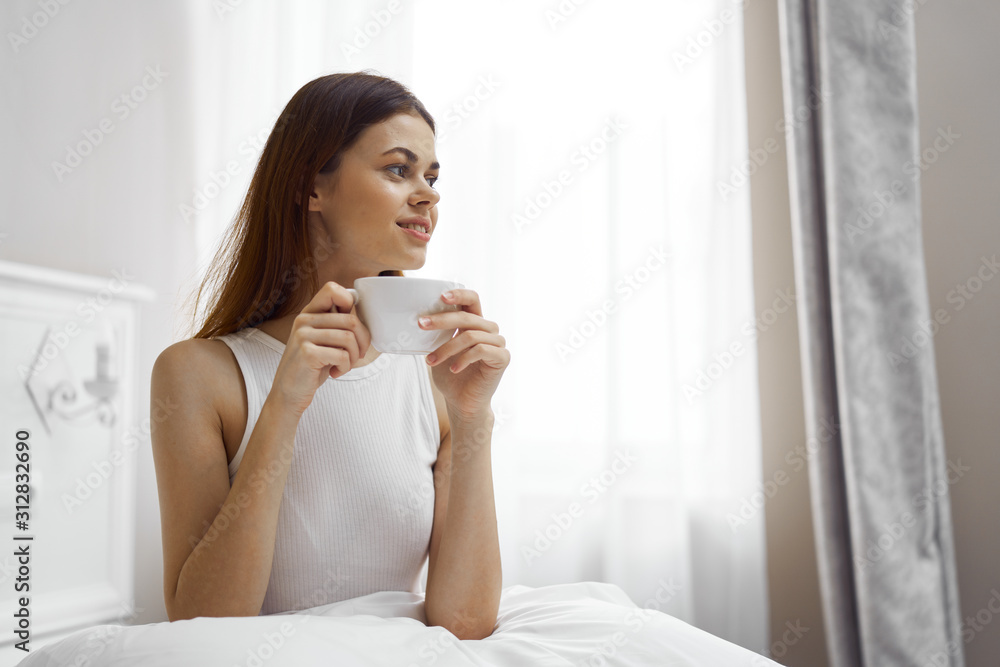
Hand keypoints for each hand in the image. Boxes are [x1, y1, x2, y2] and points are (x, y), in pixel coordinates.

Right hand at [269, 282, 371, 415]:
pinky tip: (335, 372)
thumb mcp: (323, 341)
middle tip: (357, 355)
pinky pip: (342, 355)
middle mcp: (304, 321)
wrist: (288, 393)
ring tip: (345, 365)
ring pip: (349, 338)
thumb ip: (336, 325)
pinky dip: (345, 367)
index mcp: (309, 313)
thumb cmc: (310, 367)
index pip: (332, 289)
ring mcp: (303, 336)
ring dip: (354, 357)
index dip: (350, 303)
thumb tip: (362, 316)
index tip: (353, 326)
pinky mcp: (307, 353)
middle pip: (351, 320)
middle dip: (362, 341)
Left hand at [420, 288, 509, 421]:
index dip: (459, 294)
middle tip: (421, 324)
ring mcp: (498, 343)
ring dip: (447, 348)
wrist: (462, 403)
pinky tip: (453, 369)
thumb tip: (419, 319)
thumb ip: (437, 334)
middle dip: (442, 320)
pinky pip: (481, 351)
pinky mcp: (502, 358)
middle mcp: (489, 330)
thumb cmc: (450, 376)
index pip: (472, 299)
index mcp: (475, 323)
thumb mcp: (439, 350)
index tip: (440, 296)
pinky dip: (463, 359)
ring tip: (431, 361)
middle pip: (467, 317)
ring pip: (470, 336)